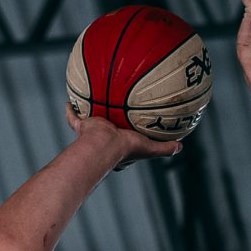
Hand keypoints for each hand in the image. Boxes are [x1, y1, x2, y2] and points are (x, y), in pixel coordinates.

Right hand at [65, 104, 181, 169]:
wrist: (103, 145)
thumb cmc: (126, 149)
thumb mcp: (150, 148)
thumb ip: (165, 148)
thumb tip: (181, 146)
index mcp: (120, 149)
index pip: (126, 144)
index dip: (129, 138)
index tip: (131, 133)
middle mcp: (105, 141)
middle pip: (108, 130)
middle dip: (110, 125)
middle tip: (112, 116)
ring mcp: (93, 134)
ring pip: (91, 122)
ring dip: (91, 114)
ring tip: (92, 103)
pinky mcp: (83, 126)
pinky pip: (74, 117)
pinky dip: (71, 110)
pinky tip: (69, 101)